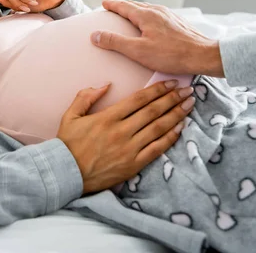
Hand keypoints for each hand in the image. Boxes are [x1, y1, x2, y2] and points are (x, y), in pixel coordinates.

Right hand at [56, 80, 194, 194]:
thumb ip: (85, 97)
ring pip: (159, 128)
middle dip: (172, 98)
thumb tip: (105, 85)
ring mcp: (129, 149)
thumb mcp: (70, 115)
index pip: (139, 99)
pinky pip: (157, 149)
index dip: (157, 89)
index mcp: (107, 117)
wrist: (66, 173)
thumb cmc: (68, 144)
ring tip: (189, 105)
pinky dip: (170, 137)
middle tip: (187, 90)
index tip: (170, 82)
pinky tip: (180, 128)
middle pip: (153, 111)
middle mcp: (121, 131)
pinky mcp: (133, 164)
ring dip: (176, 115)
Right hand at [90, 0, 224, 76]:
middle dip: (123, 6)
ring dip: (136, 10)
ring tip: (130, 14)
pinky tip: (151, 24)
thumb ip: (115, 42)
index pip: (124, 6)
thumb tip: (95, 35)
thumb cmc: (171, 55)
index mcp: (146, 15)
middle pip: (136, 5)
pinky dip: (147, 15)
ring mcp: (169, 16)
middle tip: (113, 7)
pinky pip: (157, 14)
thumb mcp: (138, 51)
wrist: (203, 55)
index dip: (112, 5)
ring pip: (148, 9)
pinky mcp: (177, 23)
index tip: (104, 3)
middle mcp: (158, 11)